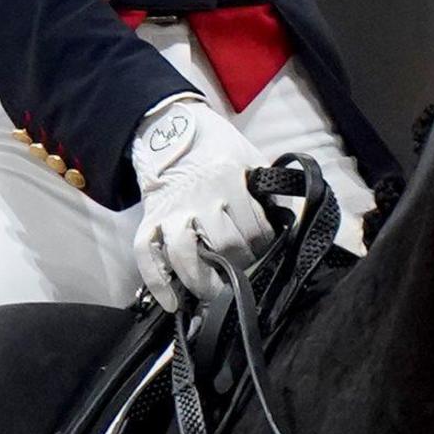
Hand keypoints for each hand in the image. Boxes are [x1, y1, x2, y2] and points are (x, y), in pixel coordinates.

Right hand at [127, 94, 281, 306]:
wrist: (174, 131)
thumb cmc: (220, 148)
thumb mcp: (251, 159)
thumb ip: (268, 189)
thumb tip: (286, 223)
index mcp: (230, 179)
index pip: (255, 227)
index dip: (264, 246)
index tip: (266, 252)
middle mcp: (200, 196)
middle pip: (225, 244)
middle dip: (239, 265)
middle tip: (245, 274)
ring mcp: (172, 210)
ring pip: (185, 253)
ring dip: (200, 279)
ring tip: (213, 294)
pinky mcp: (150, 219)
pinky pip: (147, 254)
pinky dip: (157, 282)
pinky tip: (171, 302)